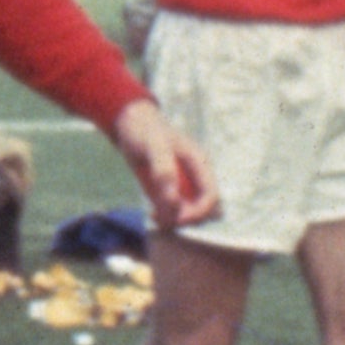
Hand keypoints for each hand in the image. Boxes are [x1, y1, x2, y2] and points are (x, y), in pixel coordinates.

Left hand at [111, 99, 220, 229]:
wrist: (132, 123)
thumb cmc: (144, 130)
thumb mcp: (152, 145)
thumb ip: (163, 169)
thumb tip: (172, 200)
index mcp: (199, 164)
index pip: (212, 197)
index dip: (198, 212)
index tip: (175, 217)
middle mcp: (196, 176)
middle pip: (208, 211)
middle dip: (188, 219)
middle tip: (162, 216)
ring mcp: (186, 184)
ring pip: (193, 214)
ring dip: (176, 221)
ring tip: (155, 215)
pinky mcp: (172, 190)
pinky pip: (178, 213)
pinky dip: (168, 218)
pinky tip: (152, 213)